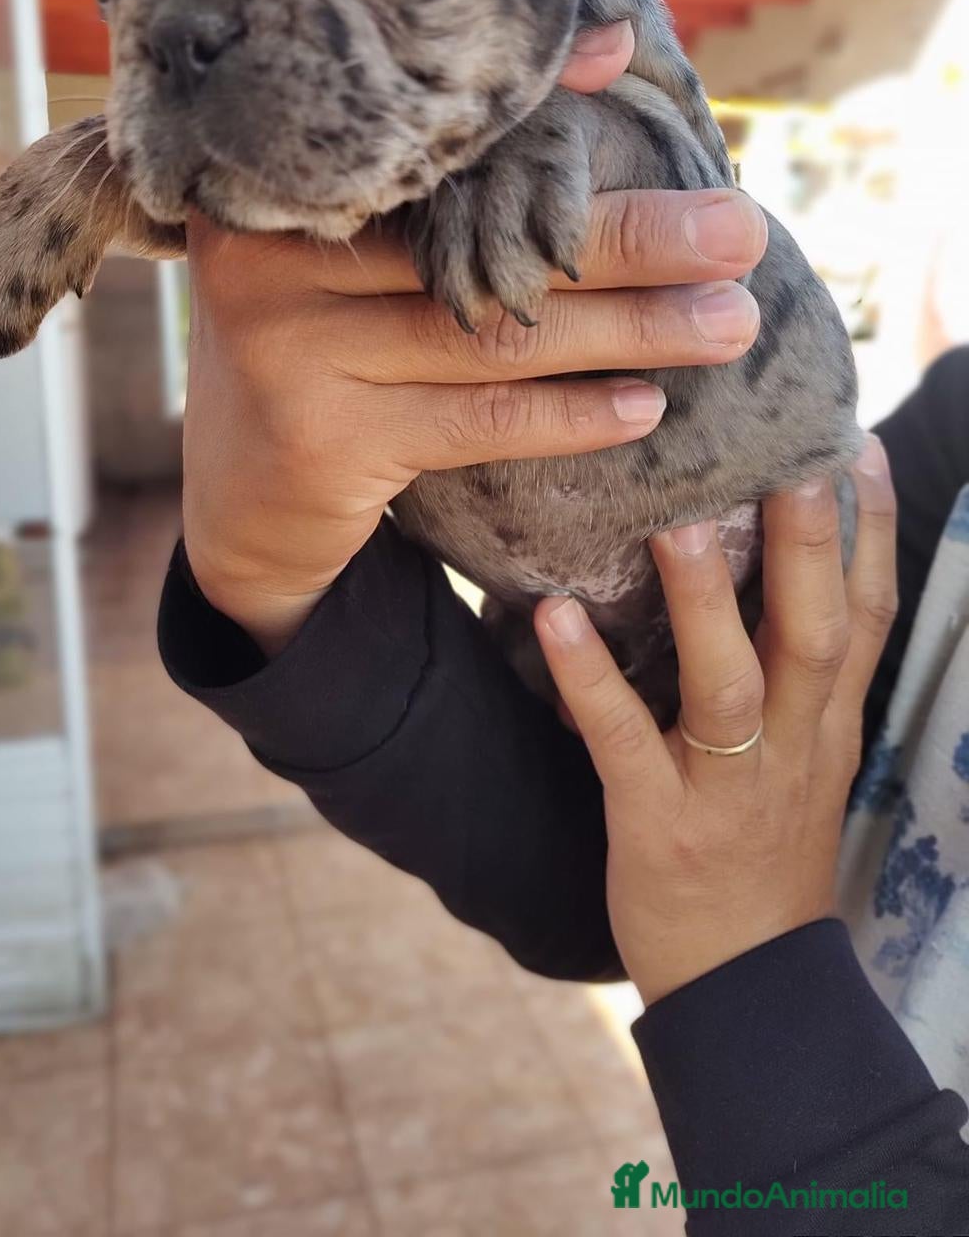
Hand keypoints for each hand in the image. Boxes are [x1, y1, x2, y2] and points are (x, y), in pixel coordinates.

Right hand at [183, 20, 766, 653]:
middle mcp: (267, 257)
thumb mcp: (363, 251)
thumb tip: (605, 44)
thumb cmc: (328, 342)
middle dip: (624, 238)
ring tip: (729, 324)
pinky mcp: (320, 442)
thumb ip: (459, 168)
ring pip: (488, 335)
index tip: (628, 65)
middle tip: (740, 232)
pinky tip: (645, 407)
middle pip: (475, 240)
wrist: (242, 492)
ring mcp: (286, 352)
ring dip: (625, 331)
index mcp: (282, 185)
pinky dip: (566, 414)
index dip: (528, 105)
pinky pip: (472, 421)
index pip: (426, 142)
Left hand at [534, 436, 898, 1005]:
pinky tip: (555, 614)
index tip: (861, 444)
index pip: (870, 615)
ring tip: (674, 522)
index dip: (873, 529)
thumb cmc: (765, 850)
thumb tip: (774, 572)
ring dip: (703, 602)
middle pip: (817, 635)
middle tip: (792, 458)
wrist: (749, 987)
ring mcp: (728, 787)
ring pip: (729, 684)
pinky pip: (623, 741)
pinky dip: (590, 678)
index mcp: (829, 724)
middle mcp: (793, 747)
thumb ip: (798, 674)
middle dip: (811, 546)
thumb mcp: (807, 758)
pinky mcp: (659, 823)